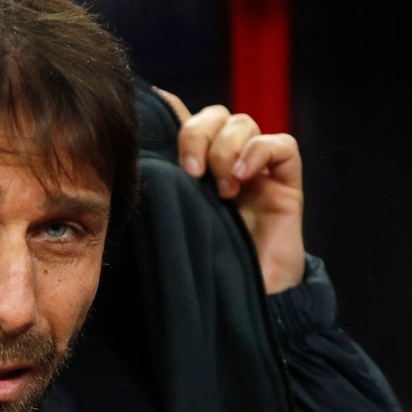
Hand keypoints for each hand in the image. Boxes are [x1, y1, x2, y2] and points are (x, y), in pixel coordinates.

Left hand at [155, 88, 305, 293]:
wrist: (249, 300)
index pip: (183, 120)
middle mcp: (224, 162)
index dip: (168, 111)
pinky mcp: (285, 181)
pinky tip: (241, 178)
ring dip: (226, 148)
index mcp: (193, 168)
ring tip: (221, 188)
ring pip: (242, 123)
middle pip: (213, 115)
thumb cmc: (203, 266)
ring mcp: (256, 169)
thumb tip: (125, 168)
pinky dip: (259, 152)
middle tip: (191, 171)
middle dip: (198, 135)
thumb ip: (155, 195)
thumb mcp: (169, 225)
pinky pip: (280, 143)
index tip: (147, 119)